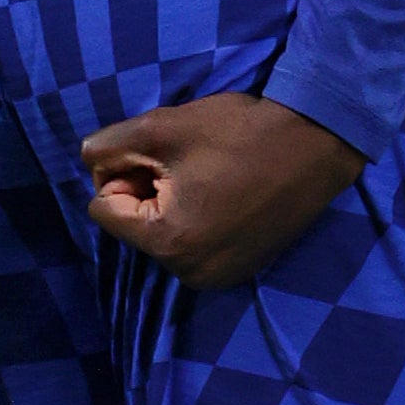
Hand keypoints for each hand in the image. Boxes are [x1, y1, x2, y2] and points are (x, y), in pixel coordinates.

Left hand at [81, 91, 368, 292]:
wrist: (316, 142)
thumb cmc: (238, 132)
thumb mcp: (161, 127)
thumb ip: (109, 145)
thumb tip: (88, 162)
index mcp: (166, 243)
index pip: (105, 208)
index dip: (126, 172)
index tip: (165, 154)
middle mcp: (190, 274)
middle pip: (136, 225)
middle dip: (150, 189)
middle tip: (192, 161)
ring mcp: (220, 277)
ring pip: (166, 235)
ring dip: (176, 203)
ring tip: (214, 175)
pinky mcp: (243, 269)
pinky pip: (197, 246)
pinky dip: (203, 219)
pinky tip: (231, 191)